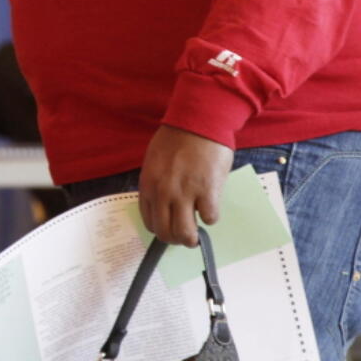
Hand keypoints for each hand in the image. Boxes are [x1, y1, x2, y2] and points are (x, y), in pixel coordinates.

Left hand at [138, 125, 231, 246]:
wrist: (198, 121)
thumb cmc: (177, 138)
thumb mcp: (155, 163)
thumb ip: (157, 185)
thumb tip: (165, 205)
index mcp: (148, 185)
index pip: (149, 222)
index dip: (161, 230)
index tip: (171, 229)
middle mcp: (163, 193)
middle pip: (165, 233)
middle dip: (177, 239)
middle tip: (187, 236)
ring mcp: (185, 194)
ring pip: (185, 233)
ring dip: (193, 237)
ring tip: (199, 231)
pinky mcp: (207, 192)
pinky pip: (209, 218)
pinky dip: (211, 216)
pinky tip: (211, 205)